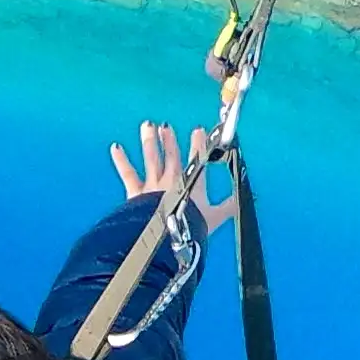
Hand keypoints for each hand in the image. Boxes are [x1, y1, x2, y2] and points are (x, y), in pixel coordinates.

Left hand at [108, 118, 235, 231]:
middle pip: (171, 155)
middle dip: (169, 140)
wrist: (166, 233)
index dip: (197, 144)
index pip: (196, 159)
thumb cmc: (191, 225)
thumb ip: (228, 207)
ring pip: (151, 158)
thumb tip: (244, 200)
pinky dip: (121, 160)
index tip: (198, 130)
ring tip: (147, 125)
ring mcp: (153, 184)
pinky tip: (115, 147)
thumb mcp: (215, 218)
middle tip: (166, 126)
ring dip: (149, 141)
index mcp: (191, 184)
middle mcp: (172, 179)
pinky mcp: (137, 192)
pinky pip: (128, 174)